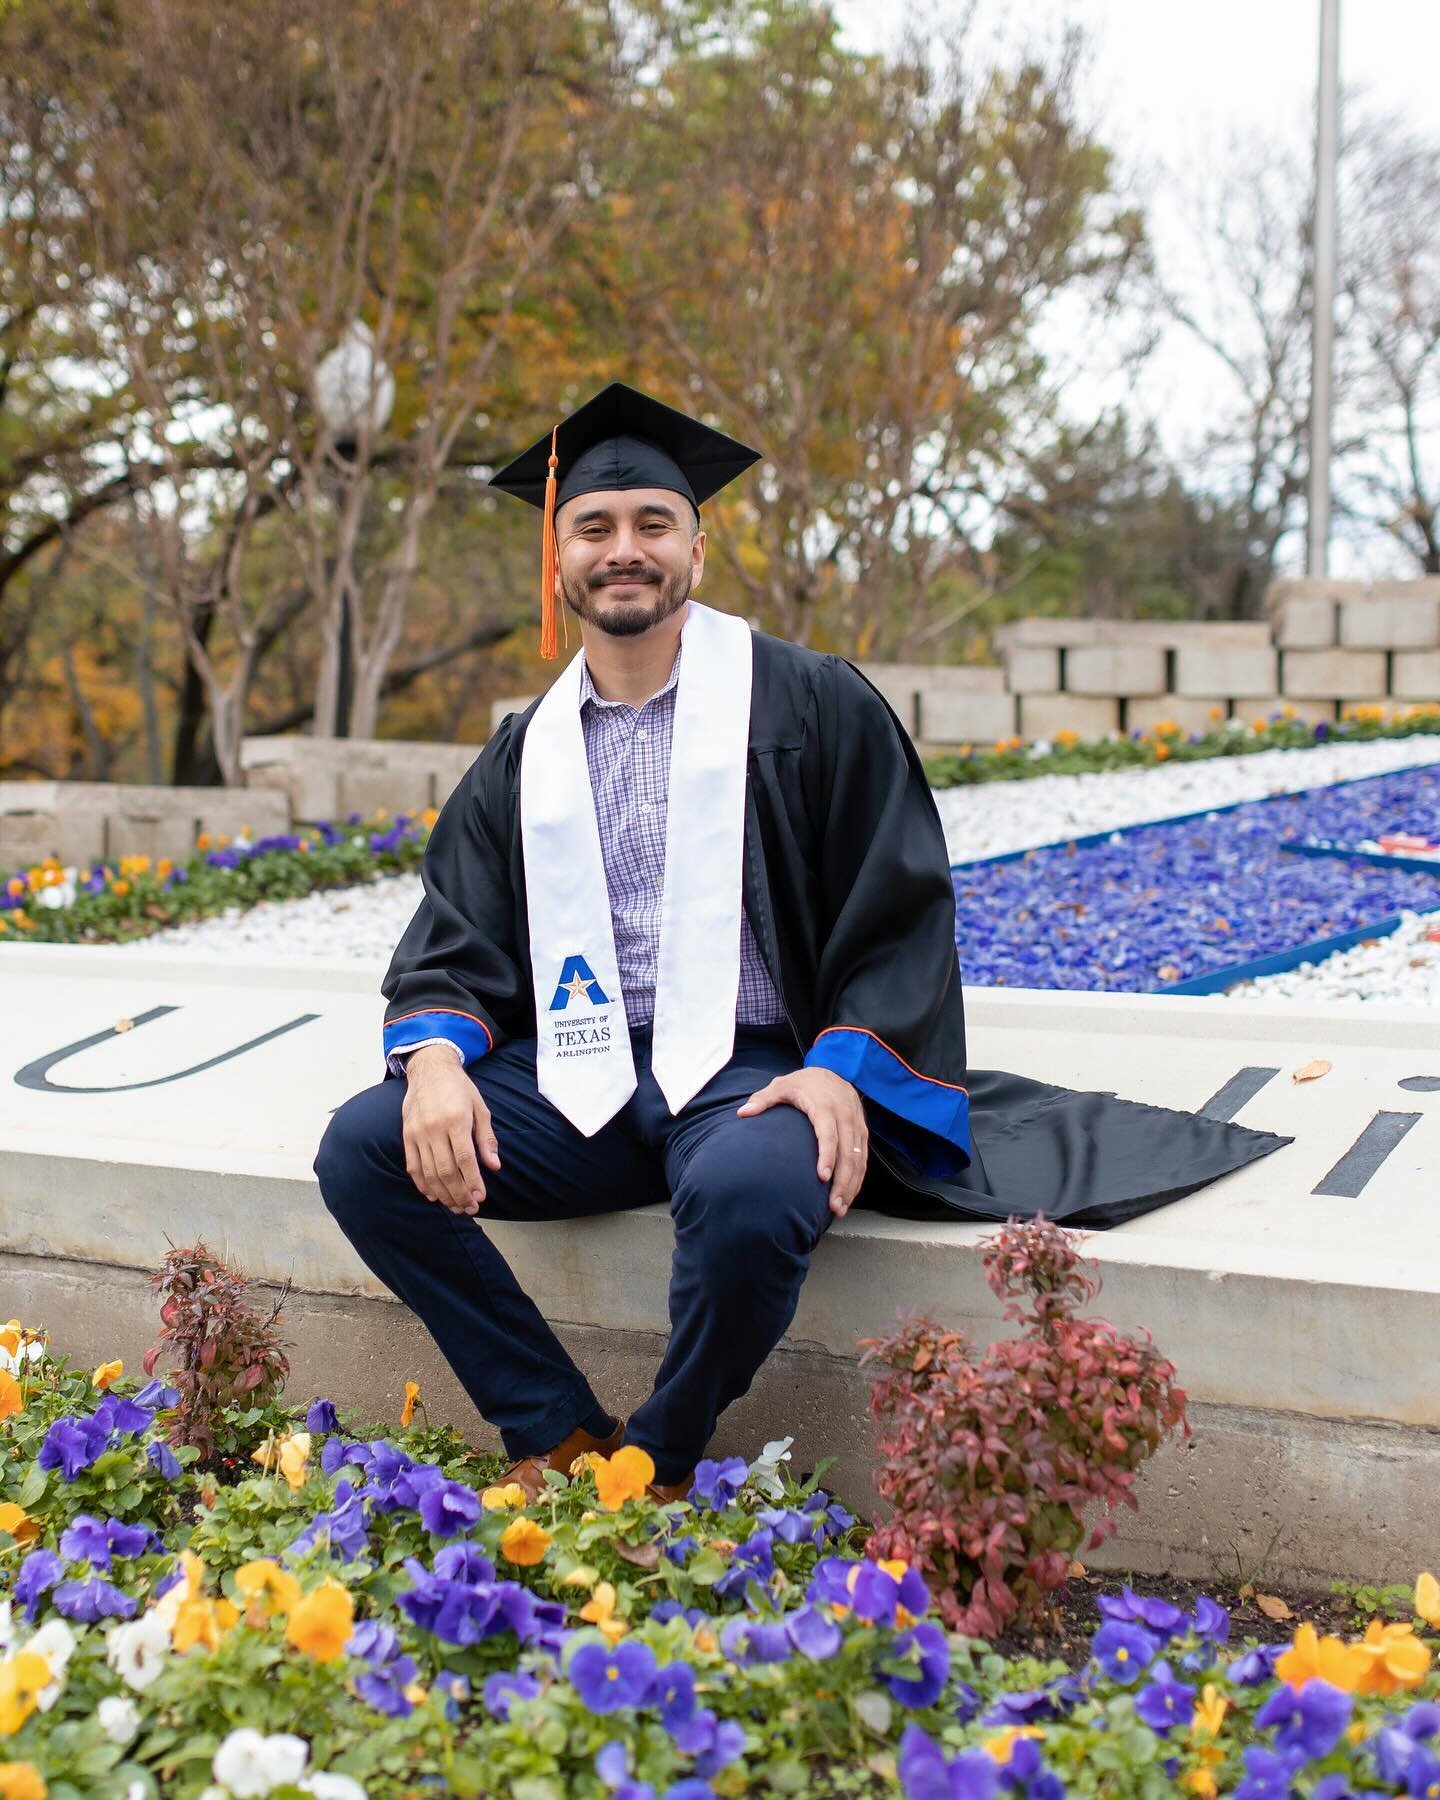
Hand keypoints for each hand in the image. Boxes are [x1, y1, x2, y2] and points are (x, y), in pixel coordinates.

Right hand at [401, 1046, 500, 1214]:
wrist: (430, 1069)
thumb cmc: (459, 1088)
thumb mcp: (480, 1108)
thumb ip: (486, 1139)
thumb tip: (494, 1166)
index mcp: (456, 1119)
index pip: (465, 1159)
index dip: (473, 1181)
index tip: (480, 1197)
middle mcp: (434, 1128)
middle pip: (446, 1171)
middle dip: (459, 1194)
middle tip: (469, 1208)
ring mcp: (417, 1133)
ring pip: (429, 1172)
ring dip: (442, 1194)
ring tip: (455, 1206)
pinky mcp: (407, 1135)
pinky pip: (413, 1166)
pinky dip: (422, 1184)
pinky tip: (433, 1195)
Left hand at [736, 1066, 867, 1217]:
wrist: (833, 1070)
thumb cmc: (804, 1082)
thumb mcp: (782, 1085)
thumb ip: (763, 1099)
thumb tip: (742, 1113)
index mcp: (825, 1106)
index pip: (829, 1134)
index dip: (827, 1156)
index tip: (823, 1177)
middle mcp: (845, 1116)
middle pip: (848, 1152)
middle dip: (842, 1181)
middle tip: (833, 1205)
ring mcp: (856, 1124)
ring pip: (859, 1158)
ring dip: (851, 1184)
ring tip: (840, 1207)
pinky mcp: (862, 1131)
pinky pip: (864, 1157)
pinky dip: (858, 1177)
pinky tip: (848, 1195)